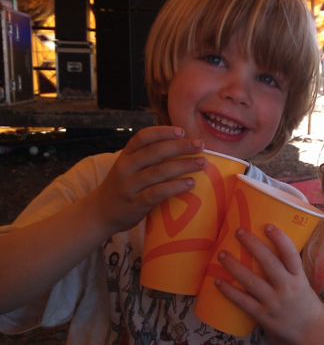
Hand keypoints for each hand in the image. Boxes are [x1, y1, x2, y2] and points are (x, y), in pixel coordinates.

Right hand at [89, 125, 205, 234]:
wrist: (100, 213)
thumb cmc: (124, 186)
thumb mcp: (129, 167)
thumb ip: (148, 157)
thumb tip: (182, 144)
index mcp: (126, 155)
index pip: (143, 137)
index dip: (162, 132)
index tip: (182, 131)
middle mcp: (126, 167)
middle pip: (155, 152)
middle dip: (180, 147)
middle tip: (200, 145)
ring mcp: (130, 185)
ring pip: (159, 172)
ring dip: (183, 165)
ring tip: (202, 163)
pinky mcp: (136, 203)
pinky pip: (158, 192)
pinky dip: (176, 187)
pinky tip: (190, 183)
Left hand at [215, 225, 322, 344]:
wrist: (310, 330)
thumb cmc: (304, 301)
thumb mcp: (302, 281)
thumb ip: (288, 267)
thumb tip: (267, 245)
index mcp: (298, 277)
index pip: (291, 254)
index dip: (280, 239)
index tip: (268, 226)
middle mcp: (287, 287)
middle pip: (269, 262)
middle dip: (252, 245)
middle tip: (239, 232)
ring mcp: (273, 302)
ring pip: (251, 281)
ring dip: (234, 266)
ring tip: (221, 254)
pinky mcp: (263, 315)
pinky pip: (243, 301)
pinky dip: (229, 291)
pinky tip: (218, 281)